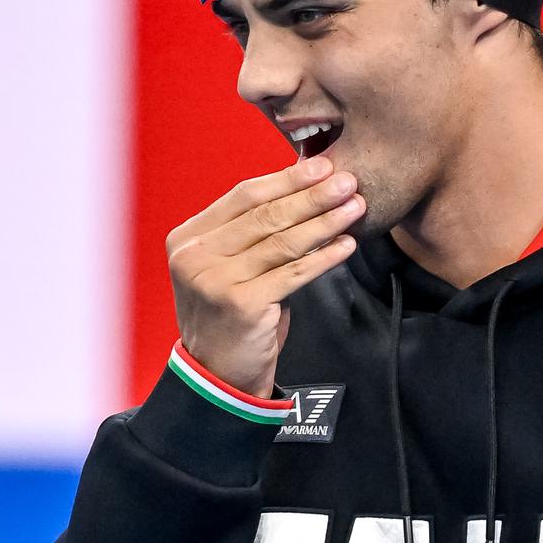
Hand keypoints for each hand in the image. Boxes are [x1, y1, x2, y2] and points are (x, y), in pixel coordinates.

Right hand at [167, 155, 365, 396]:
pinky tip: (346, 245)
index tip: (320, 166)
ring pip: (282, 242)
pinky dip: (324, 257)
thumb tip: (303, 187)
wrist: (218, 376)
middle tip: (347, 181)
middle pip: (265, 216)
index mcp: (188, 238)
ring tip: (354, 207)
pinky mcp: (242, 305)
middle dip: (311, 196)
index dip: (285, 179)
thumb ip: (251, 233)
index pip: (243, 197)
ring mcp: (216, 281)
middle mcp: (196, 257)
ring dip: (324, 222)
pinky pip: (293, 273)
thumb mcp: (227, 267)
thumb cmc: (229, 318)